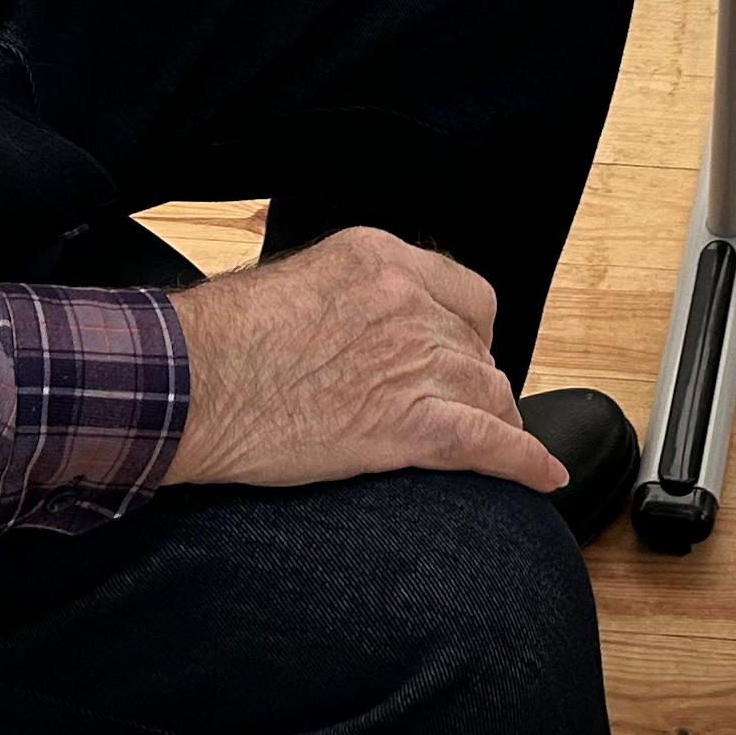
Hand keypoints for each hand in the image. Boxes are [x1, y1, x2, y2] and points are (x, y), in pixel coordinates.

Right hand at [164, 227, 564, 494]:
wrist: (192, 379)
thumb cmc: (220, 338)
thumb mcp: (297, 281)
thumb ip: (349, 296)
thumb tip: (362, 326)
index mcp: (381, 258)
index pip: (464, 293)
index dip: (468, 333)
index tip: (459, 355)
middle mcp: (409, 301)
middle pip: (476, 346)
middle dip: (472, 380)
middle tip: (458, 407)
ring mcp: (413, 360)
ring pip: (488, 391)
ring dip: (493, 419)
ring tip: (492, 442)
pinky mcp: (408, 423)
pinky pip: (487, 442)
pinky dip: (523, 462)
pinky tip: (544, 476)